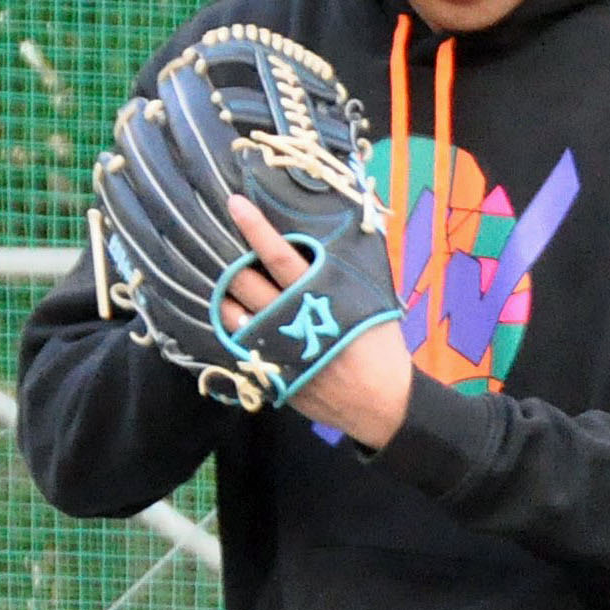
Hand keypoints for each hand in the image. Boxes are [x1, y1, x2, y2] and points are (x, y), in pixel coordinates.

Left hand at [220, 194, 413, 447]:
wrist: (382, 405)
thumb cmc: (380, 349)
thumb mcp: (371, 303)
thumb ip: (345, 275)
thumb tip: (331, 241)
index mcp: (318, 298)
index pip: (278, 256)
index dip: (255, 228)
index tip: (235, 205)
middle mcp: (291, 322)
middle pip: (245, 283)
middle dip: (232, 264)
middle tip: (227, 252)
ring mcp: (277, 350)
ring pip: (234, 316)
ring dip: (228, 299)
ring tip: (231, 290)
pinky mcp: (272, 374)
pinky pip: (240, 347)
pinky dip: (237, 331)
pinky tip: (241, 322)